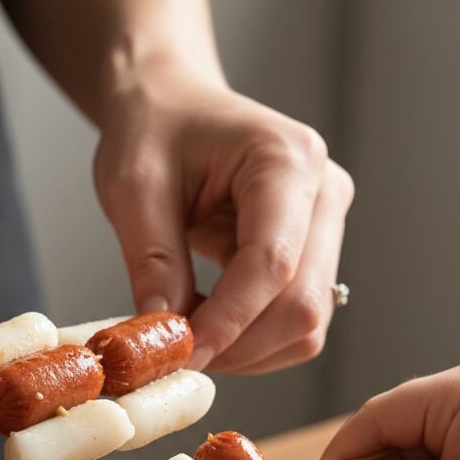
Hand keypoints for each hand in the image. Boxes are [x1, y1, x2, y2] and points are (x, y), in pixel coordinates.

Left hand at [94, 64, 353, 372]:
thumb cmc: (153, 128)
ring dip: (245, 350)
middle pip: (302, 304)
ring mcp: (326, 227)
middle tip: (174, 354)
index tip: (181, 354)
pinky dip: (252, 342)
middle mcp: (324, 193)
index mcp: (287, 159)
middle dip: (237, 344)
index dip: (228, 321)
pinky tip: (208, 324)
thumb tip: (165, 335)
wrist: (171, 105)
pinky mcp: (314, 256)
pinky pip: (295, 324)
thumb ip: (152, 259)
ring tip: (187, 334)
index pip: (273, 263)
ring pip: (306, 325)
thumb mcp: (132, 186)